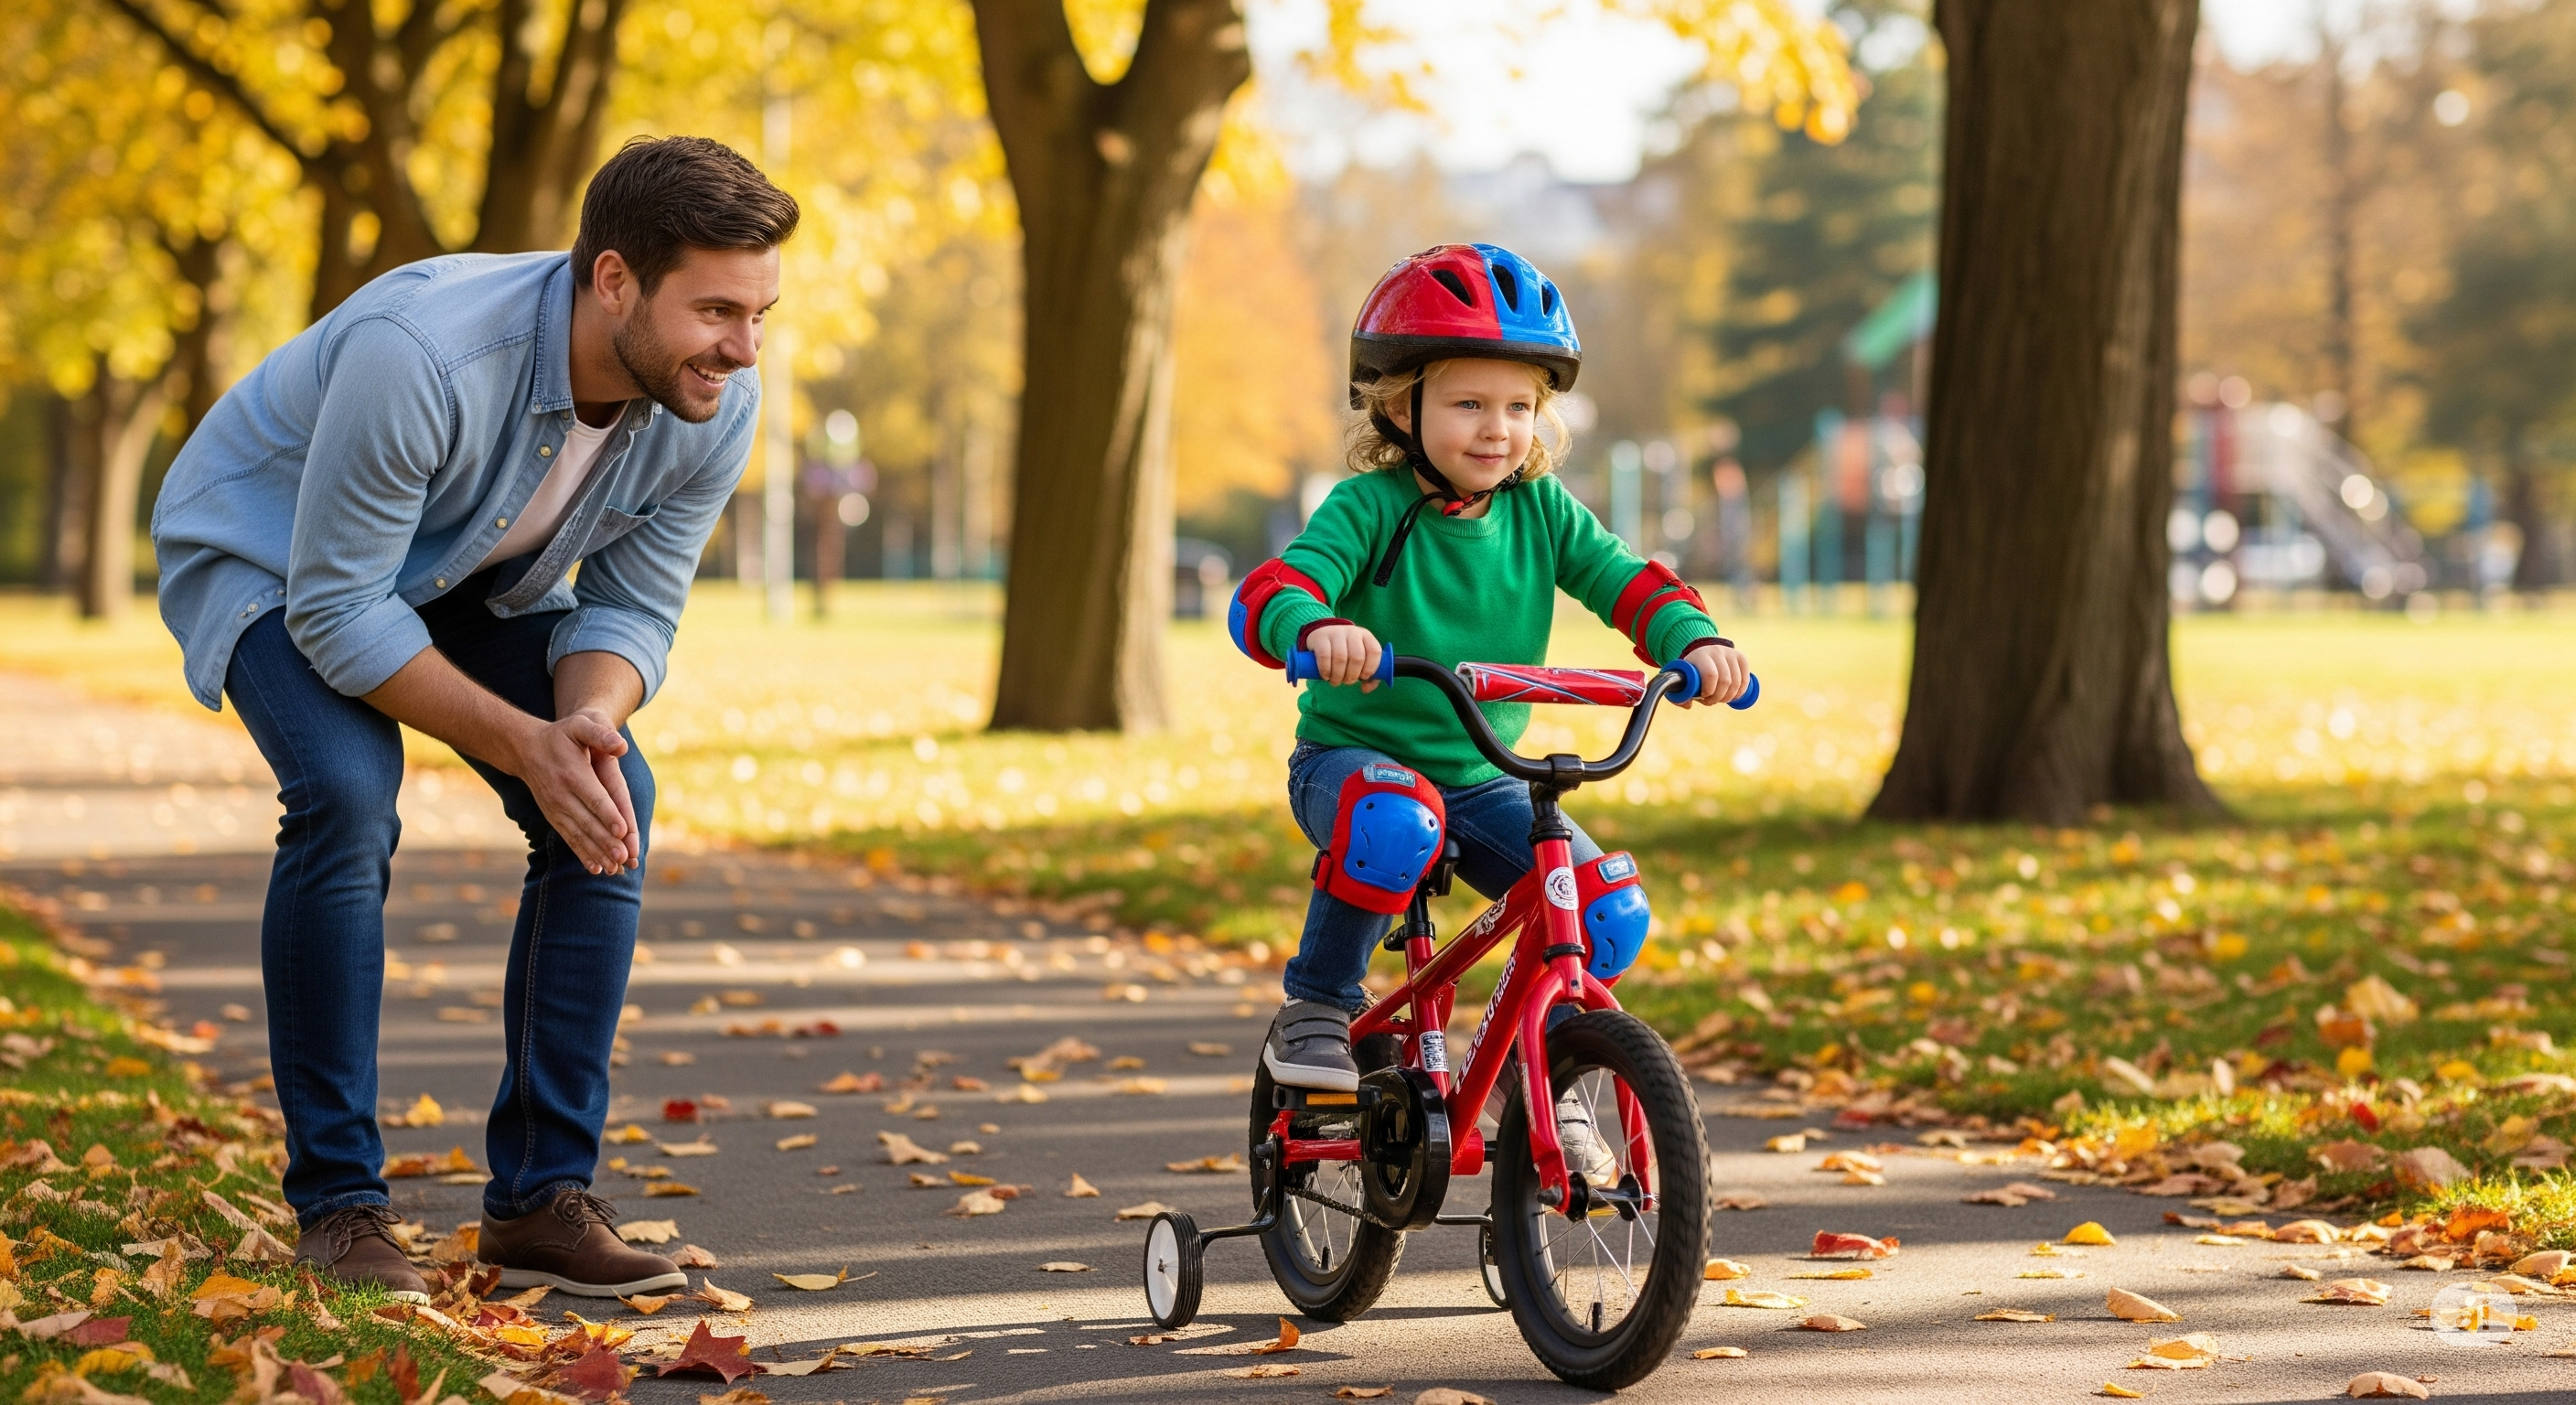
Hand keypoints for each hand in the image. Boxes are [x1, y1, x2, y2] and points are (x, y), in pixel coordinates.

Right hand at [507, 709, 638, 873]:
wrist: (525, 748)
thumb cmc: (560, 735)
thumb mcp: (579, 725)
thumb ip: (599, 732)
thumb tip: (621, 745)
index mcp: (573, 773)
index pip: (594, 797)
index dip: (608, 814)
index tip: (622, 830)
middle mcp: (562, 794)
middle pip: (588, 821)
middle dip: (606, 841)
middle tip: (623, 857)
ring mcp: (556, 808)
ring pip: (578, 834)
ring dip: (596, 852)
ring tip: (614, 869)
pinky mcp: (553, 816)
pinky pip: (569, 838)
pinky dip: (582, 853)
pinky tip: (596, 868)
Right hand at [1306, 623, 1383, 691]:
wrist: (1322, 635)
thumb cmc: (1345, 651)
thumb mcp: (1359, 659)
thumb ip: (1368, 676)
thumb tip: (1365, 689)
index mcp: (1366, 636)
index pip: (1374, 651)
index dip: (1371, 668)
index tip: (1363, 677)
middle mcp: (1352, 632)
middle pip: (1357, 657)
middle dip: (1352, 675)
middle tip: (1347, 682)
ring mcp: (1336, 633)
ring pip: (1340, 658)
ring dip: (1338, 676)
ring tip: (1335, 682)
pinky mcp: (1320, 638)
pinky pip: (1324, 656)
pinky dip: (1326, 670)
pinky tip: (1326, 676)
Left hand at [1679, 641, 1748, 707]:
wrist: (1703, 652)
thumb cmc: (1691, 671)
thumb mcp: (1682, 679)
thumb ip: (1680, 694)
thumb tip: (1689, 705)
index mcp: (1700, 655)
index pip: (1710, 674)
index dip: (1709, 691)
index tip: (1703, 697)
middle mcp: (1717, 651)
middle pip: (1725, 681)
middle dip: (1719, 697)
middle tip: (1712, 701)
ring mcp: (1730, 653)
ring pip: (1736, 682)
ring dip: (1729, 696)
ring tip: (1721, 699)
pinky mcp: (1741, 657)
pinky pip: (1745, 679)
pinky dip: (1740, 691)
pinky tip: (1733, 695)